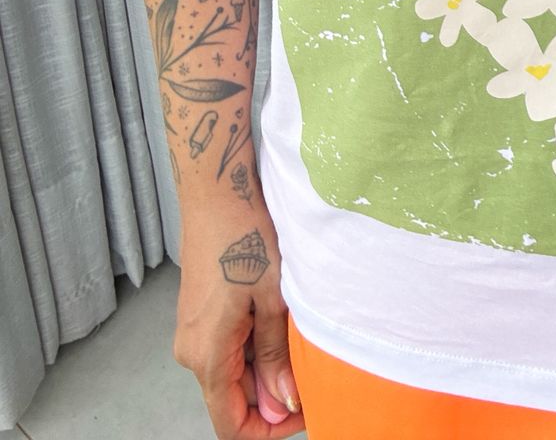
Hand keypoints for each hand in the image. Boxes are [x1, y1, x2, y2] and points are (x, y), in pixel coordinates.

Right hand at [174, 198, 304, 438]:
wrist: (216, 190)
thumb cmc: (245, 235)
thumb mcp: (271, 299)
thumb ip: (274, 356)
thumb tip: (285, 404)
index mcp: (206, 356)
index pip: (231, 425)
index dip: (268, 430)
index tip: (303, 412)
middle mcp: (192, 352)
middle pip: (232, 401)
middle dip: (273, 398)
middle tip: (313, 376)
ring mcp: (193, 333)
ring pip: (231, 375)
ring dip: (265, 371)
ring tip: (301, 345)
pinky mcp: (199, 315)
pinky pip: (226, 350)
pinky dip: (253, 350)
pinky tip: (280, 325)